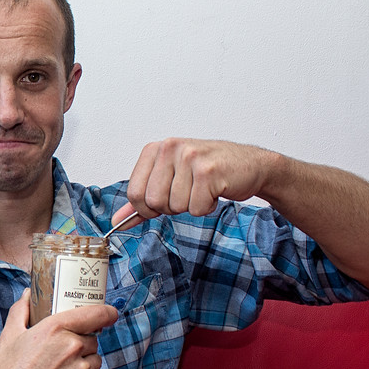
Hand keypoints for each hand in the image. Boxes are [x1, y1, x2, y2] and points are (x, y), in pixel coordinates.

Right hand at [0, 290, 116, 368]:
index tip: (109, 314)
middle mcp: (73, 347)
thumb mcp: (10, 335)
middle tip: (60, 355)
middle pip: (91, 339)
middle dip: (80, 344)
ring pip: (94, 360)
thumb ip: (22, 310)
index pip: (96, 314)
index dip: (107, 313)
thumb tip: (28, 294)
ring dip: (83, 363)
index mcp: (56, 328)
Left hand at [123, 138, 275, 221]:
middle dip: (171, 207)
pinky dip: (206, 207)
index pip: (134, 192)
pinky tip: (214, 191)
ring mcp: (189, 157)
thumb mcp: (170, 179)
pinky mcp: (208, 171)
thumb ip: (142, 199)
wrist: (250, 165)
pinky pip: (196, 208)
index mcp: (155, 149)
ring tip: (202, 189)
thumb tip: (118, 220)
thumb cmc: (208, 171)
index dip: (146, 207)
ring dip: (191, 206)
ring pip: (175, 206)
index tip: (161, 203)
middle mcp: (170, 148)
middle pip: (153, 201)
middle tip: (187, 194)